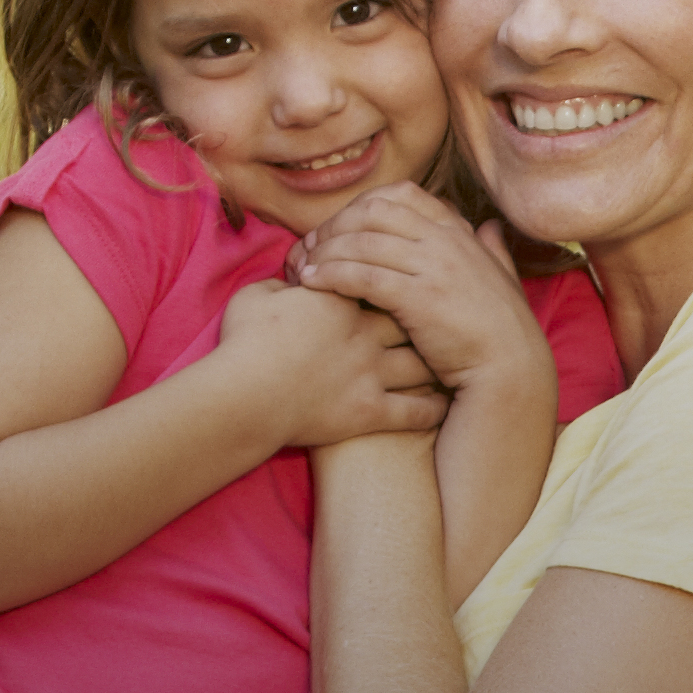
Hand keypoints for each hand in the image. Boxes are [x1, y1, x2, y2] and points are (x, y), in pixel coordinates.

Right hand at [211, 273, 447, 450]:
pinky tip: (444, 406)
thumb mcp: (256, 298)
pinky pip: (416, 412)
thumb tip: (288, 282)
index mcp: (339, 301)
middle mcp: (364, 335)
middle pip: (413, 318)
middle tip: (441, 321)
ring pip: (423, 364)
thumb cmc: (244, 342)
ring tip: (449, 361)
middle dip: (428, 318)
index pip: (380, 280)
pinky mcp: (371, 412)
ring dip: (437, 363)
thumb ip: (279, 285)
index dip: (394, 281)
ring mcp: (372, 374)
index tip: (405, 284)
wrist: (244, 395)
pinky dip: (434, 409)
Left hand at [290, 188, 559, 400]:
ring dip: (325, 251)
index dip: (360, 207)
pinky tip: (313, 284)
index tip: (339, 229)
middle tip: (310, 248)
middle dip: (334, 226)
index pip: (398, 195)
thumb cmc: (502, 332)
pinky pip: (362, 274)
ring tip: (303, 267)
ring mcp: (433, 266)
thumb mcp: (504, 279)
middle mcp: (445, 240)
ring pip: (361, 241)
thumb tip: (490, 227)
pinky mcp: (419, 297)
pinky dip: (332, 275)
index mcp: (459, 231)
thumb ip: (493, 250)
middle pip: (371, 212)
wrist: (512, 372)